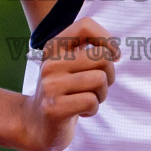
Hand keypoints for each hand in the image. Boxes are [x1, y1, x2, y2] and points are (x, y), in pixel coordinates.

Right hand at [19, 16, 119, 150]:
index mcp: (54, 47)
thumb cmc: (64, 92)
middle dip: (109, 75)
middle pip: (102, 56)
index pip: (86, 25)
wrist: (36, 125)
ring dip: (101, 94)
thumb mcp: (71, 65)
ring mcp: (50, 85)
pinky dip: (93, 109)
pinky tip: (80, 112)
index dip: (107, 39)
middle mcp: (50, 63)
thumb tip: (115, 52)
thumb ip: (89, 50)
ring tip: (87, 99)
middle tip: (97, 86)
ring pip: (100, 79)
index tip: (113, 56)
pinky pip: (91, 101)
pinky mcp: (54, 108)